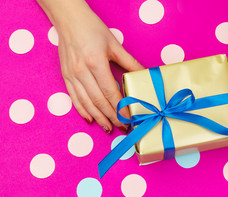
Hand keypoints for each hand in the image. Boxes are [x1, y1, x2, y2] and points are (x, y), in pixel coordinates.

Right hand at [53, 1, 143, 132]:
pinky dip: (82, 110)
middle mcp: (82, 71)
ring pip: (86, 103)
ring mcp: (72, 75)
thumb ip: (130, 63)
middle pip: (98, 101)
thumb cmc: (93, 30)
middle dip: (111, 117)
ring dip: (98, 118)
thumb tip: (144, 75)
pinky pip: (74, 98)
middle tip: (122, 127)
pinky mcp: (65, 76)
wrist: (69, 20)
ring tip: (108, 128)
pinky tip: (90, 119)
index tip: (128, 119)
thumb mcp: (115, 45)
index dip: (120, 108)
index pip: (110, 92)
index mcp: (96, 63)